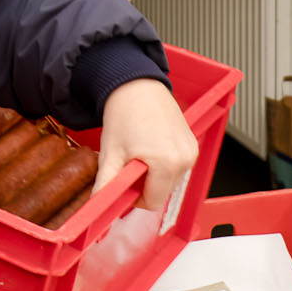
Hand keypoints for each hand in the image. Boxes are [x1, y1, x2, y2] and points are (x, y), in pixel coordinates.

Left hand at [94, 78, 198, 213]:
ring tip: (140, 151)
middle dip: (144, 185)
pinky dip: (164, 164)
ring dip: (154, 175)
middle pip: (163, 192)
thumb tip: (98, 205)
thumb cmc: (124, 113)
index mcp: (166, 163)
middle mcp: (184, 159)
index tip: (124, 183)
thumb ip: (106, 184)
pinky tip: (151, 146)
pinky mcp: (192, 144)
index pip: (153, 202)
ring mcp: (191, 151)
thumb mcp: (111, 152)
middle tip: (129, 163)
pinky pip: (177, 167)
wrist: (136, 85)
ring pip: (170, 181)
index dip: (135, 197)